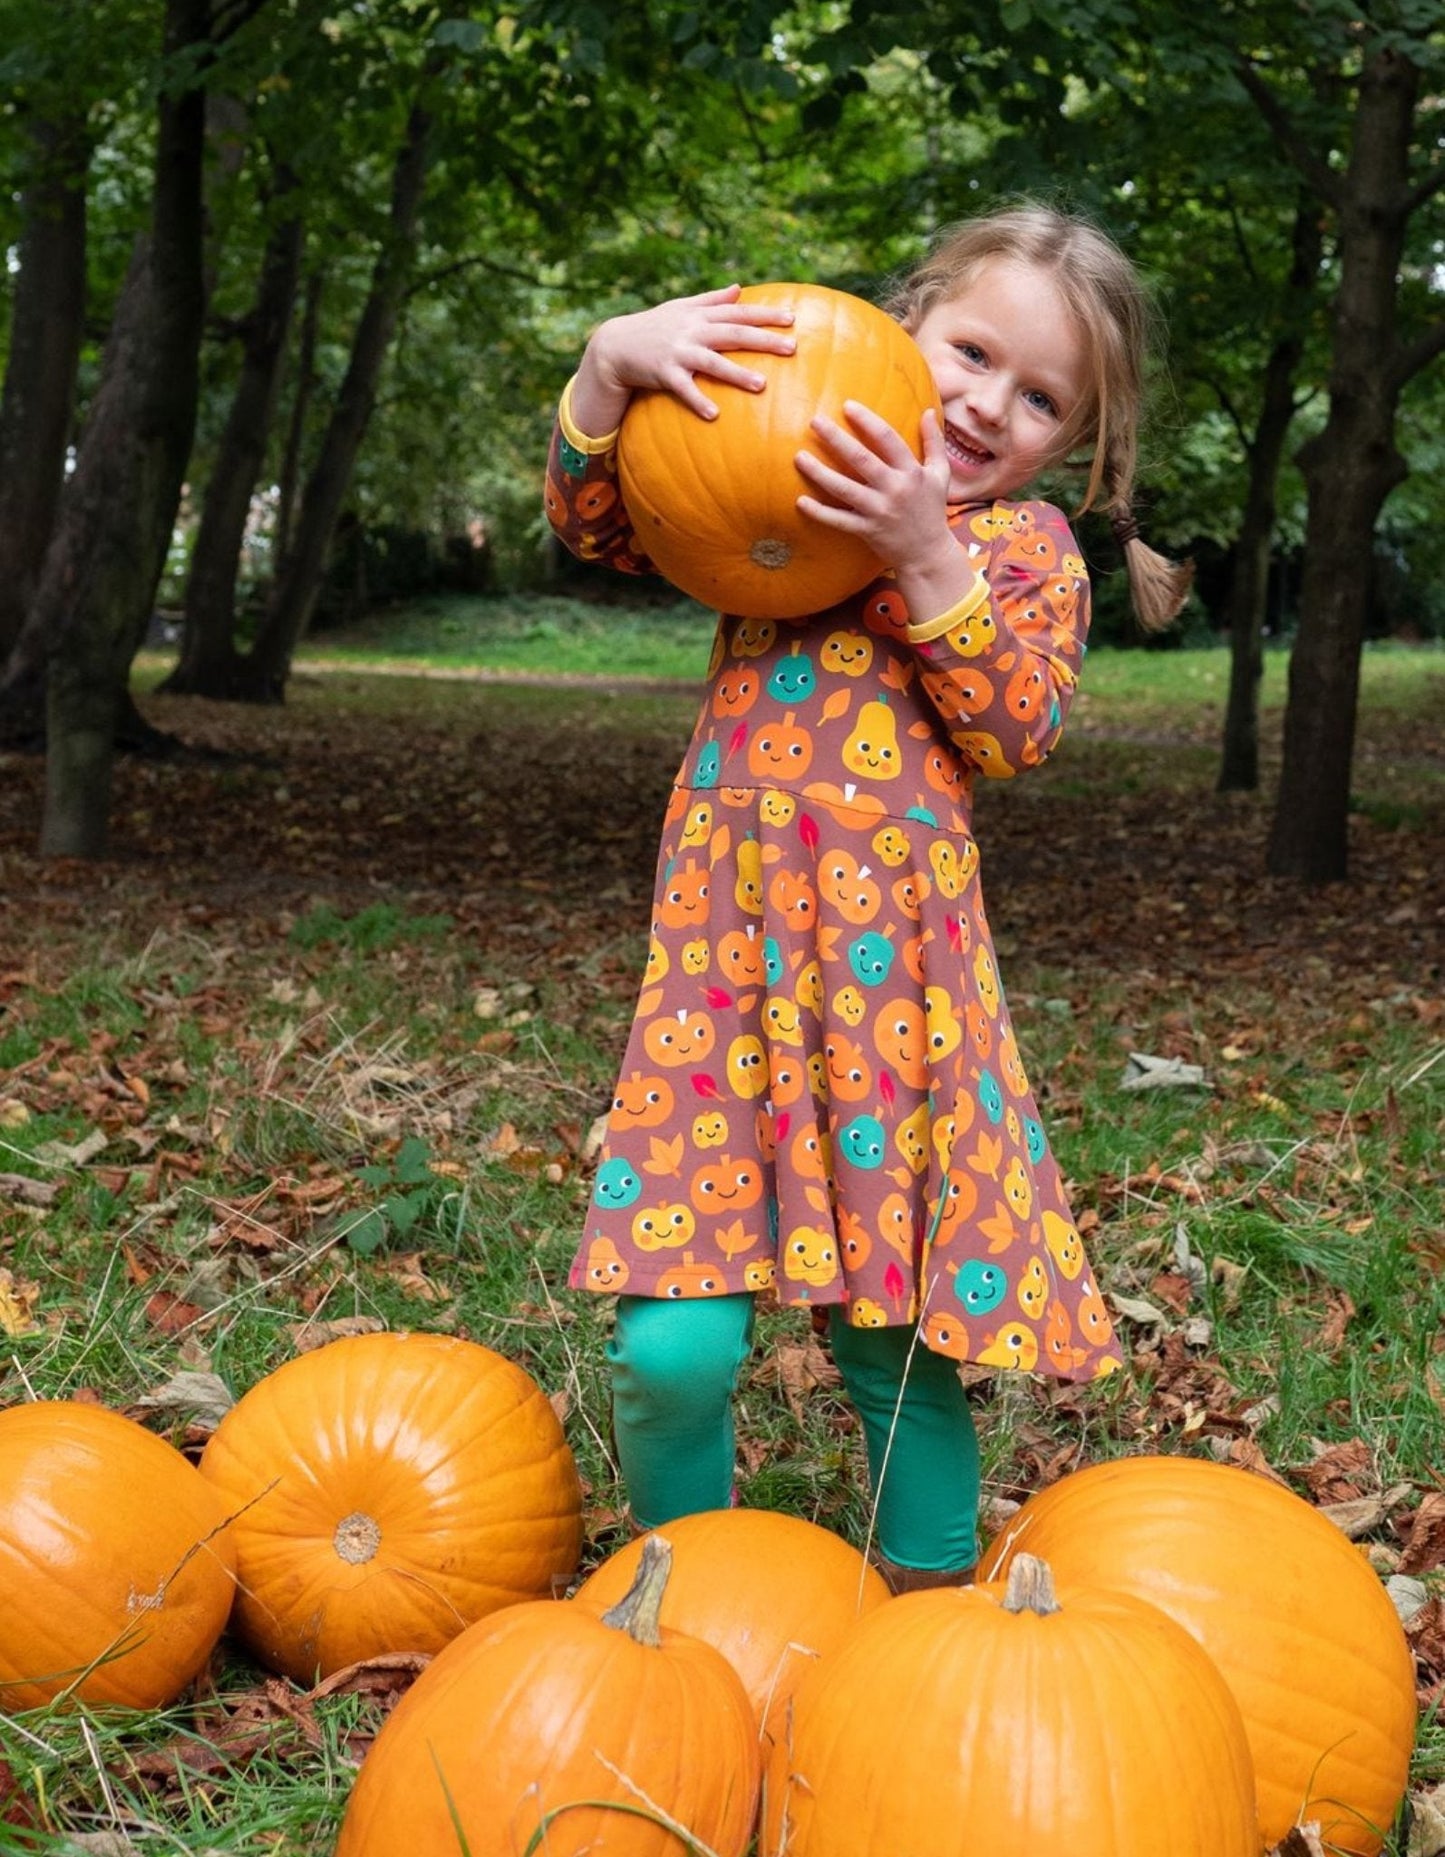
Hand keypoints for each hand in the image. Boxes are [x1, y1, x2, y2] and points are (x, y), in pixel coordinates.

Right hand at [572, 285, 796, 434]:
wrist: (615, 344)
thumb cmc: (654, 327)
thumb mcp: (682, 308)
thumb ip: (712, 300)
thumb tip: (739, 289)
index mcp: (700, 315)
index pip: (738, 312)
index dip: (765, 314)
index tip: (793, 319)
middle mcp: (692, 330)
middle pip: (733, 333)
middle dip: (763, 340)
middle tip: (792, 348)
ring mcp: (678, 352)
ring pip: (712, 362)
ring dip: (736, 374)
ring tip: (762, 386)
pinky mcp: (663, 373)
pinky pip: (683, 389)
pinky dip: (697, 400)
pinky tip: (714, 415)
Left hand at [796, 404, 981, 624]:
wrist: (928, 553)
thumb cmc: (931, 509)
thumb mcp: (940, 474)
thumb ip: (934, 442)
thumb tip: (929, 410)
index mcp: (911, 472)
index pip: (887, 439)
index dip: (867, 421)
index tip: (847, 405)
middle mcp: (894, 489)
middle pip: (861, 459)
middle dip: (837, 438)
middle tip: (814, 420)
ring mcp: (879, 511)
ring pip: (844, 489)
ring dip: (820, 473)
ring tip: (799, 457)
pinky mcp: (867, 531)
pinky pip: (839, 521)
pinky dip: (819, 512)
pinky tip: (800, 501)